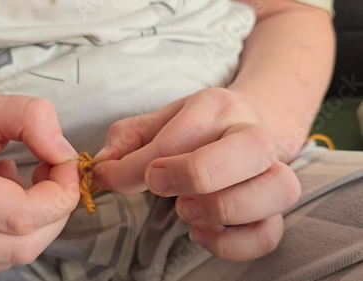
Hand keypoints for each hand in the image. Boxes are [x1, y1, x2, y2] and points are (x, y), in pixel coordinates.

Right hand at [0, 91, 79, 277]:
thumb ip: (32, 118)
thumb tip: (64, 155)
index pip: (20, 216)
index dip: (60, 194)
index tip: (66, 164)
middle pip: (24, 245)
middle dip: (55, 209)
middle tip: (50, 171)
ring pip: (17, 255)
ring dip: (37, 220)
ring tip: (20, 182)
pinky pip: (1, 258)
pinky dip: (17, 232)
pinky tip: (4, 201)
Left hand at [94, 88, 300, 260]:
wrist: (247, 122)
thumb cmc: (196, 127)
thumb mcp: (157, 121)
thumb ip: (127, 140)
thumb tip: (103, 167)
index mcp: (216, 107)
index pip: (176, 140)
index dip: (132, 169)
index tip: (111, 177)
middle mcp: (252, 134)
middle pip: (251, 148)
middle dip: (196, 173)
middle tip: (159, 186)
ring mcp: (272, 170)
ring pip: (277, 189)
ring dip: (223, 208)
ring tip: (186, 211)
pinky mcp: (274, 207)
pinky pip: (270, 233)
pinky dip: (233, 244)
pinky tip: (200, 233)